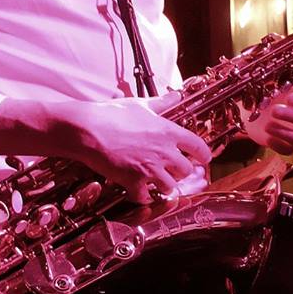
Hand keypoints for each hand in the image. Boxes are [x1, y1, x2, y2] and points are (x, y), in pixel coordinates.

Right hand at [74, 91, 211, 203]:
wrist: (89, 130)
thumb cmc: (113, 114)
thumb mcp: (140, 105)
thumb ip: (162, 103)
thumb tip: (176, 95)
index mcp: (167, 132)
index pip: (197, 146)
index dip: (203, 154)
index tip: (203, 159)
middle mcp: (163, 152)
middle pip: (186, 170)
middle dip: (180, 171)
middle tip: (173, 170)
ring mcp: (149, 169)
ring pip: (170, 187)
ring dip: (164, 186)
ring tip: (156, 181)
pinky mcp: (133, 182)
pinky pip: (146, 198)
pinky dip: (144, 197)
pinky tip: (139, 191)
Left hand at [243, 82, 292, 154]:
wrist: (252, 111)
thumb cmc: (265, 94)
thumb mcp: (268, 84)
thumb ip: (271, 81)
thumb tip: (267, 78)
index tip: (289, 99)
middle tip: (274, 111)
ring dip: (284, 132)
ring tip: (267, 125)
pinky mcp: (288, 144)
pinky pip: (289, 149)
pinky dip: (279, 145)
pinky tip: (268, 137)